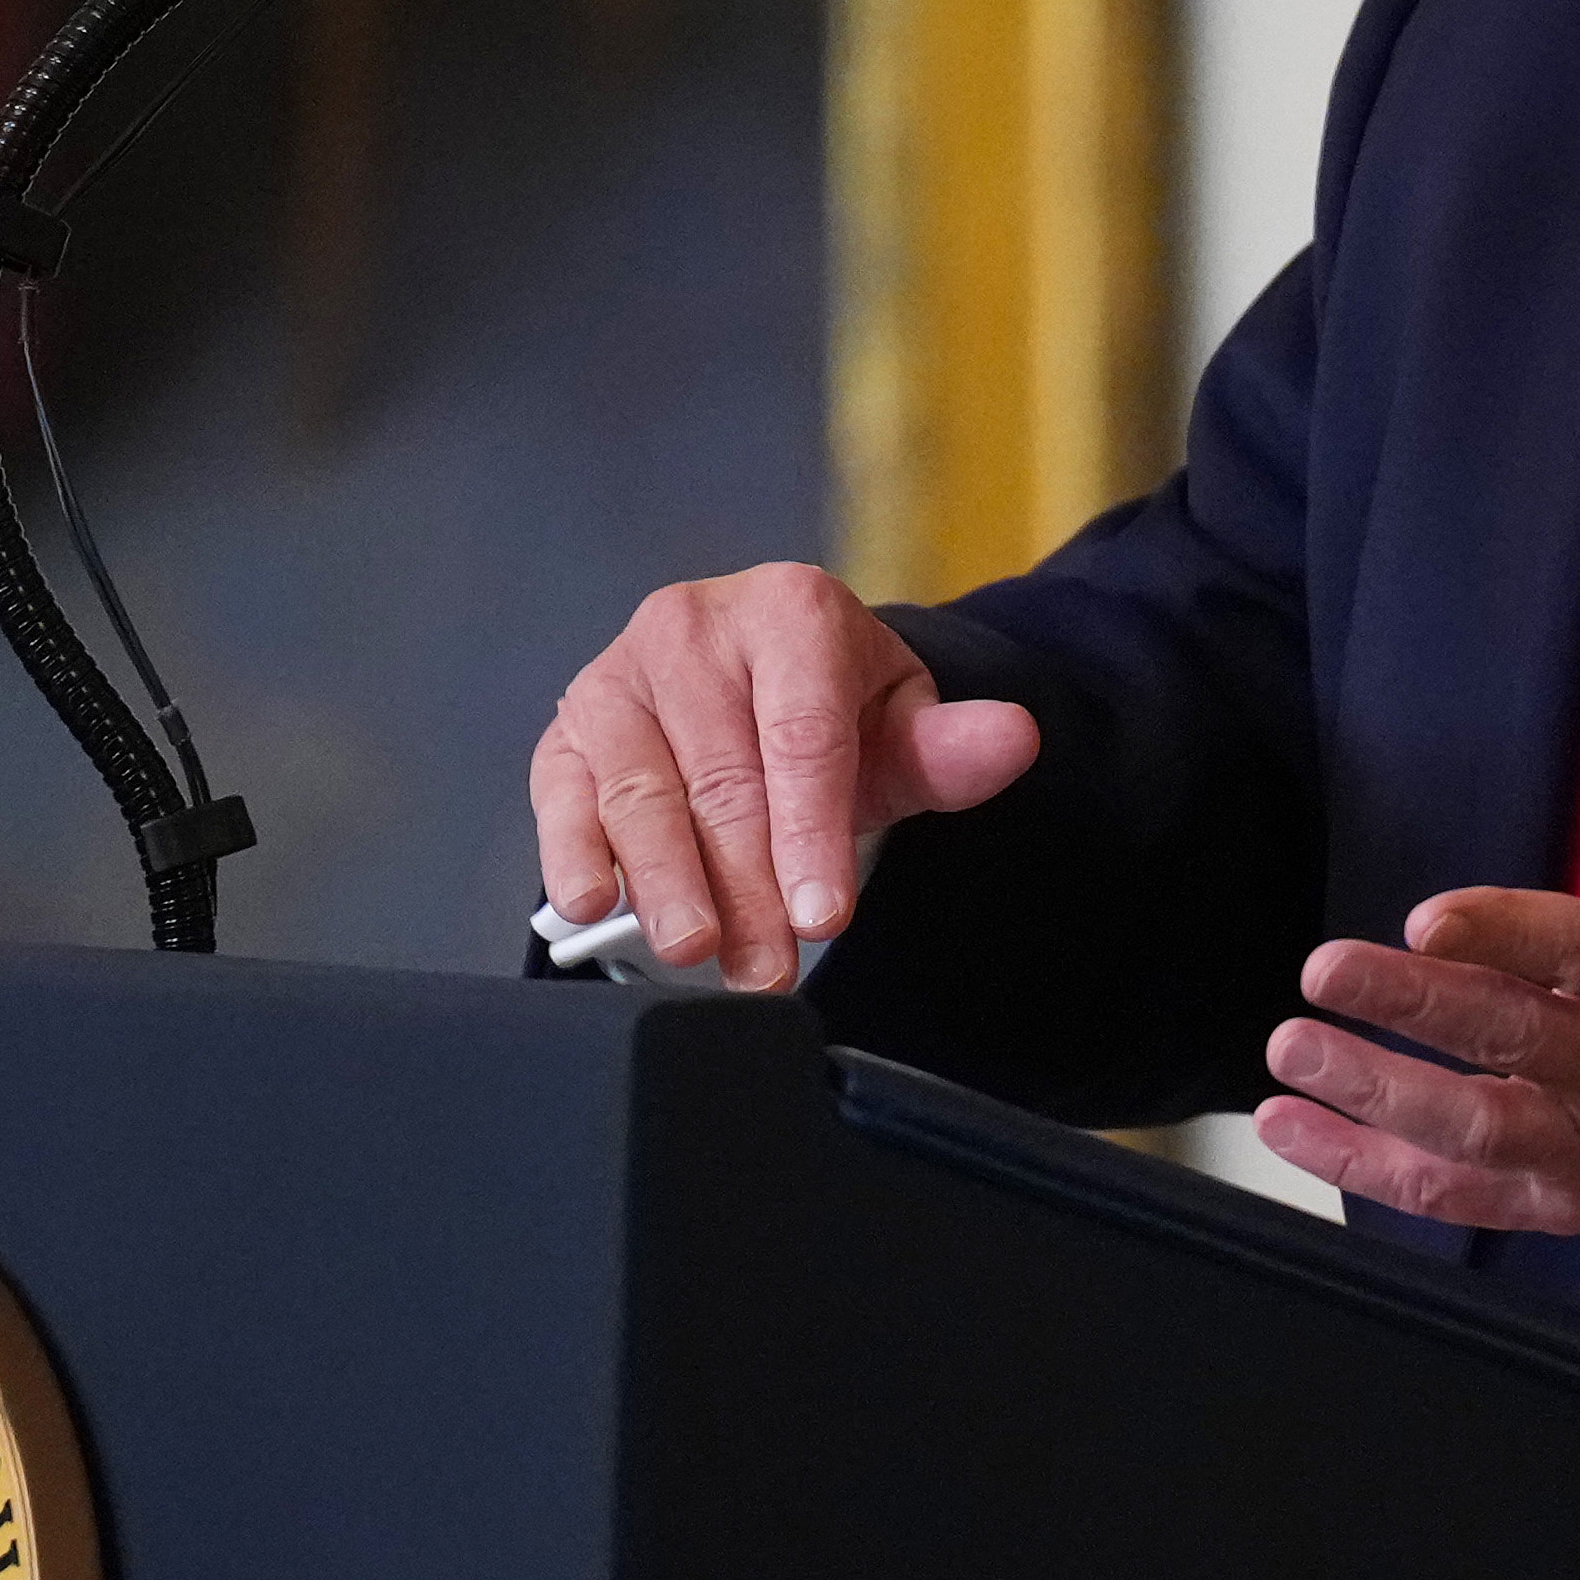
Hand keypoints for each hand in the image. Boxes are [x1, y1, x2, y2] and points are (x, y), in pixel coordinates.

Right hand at [529, 562, 1039, 989]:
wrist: (758, 680)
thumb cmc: (834, 714)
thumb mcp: (902, 726)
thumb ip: (952, 747)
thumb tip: (1015, 738)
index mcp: (790, 611)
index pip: (803, 737)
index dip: (813, 834)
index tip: (826, 916)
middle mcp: (692, 627)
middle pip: (722, 778)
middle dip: (747, 886)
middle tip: (768, 968)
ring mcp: (619, 676)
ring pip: (641, 794)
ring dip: (666, 883)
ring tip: (695, 950)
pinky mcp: (566, 729)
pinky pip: (564, 798)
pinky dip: (574, 854)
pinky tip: (596, 904)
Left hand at [1255, 674, 1579, 1253]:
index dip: (1510, 939)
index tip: (1430, 916)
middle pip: (1521, 1044)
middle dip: (1418, 1008)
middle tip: (1324, 970)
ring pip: (1480, 1133)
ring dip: (1378, 1096)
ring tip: (1292, 1048)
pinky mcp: (1552, 1206)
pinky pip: (1452, 1196)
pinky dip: (1364, 1169)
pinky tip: (1289, 1126)